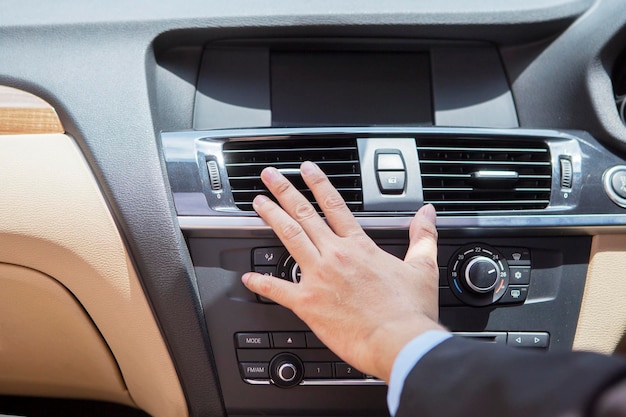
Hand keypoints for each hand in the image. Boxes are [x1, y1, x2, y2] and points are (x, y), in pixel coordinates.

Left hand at [241, 161, 444, 381]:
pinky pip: (278, 289)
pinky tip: (249, 276)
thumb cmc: (409, 311)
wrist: (399, 342)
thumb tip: (427, 213)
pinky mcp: (308, 303)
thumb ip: (422, 236)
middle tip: (269, 176)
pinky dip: (262, 283)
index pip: (334, 205)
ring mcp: (318, 277)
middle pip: (304, 214)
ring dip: (272, 217)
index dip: (318, 183)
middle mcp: (335, 255)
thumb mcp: (422, 267)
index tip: (305, 169)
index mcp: (359, 246)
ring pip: (289, 238)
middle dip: (284, 191)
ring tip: (258, 203)